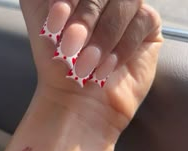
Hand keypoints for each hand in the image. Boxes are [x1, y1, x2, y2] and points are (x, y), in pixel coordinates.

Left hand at [20, 0, 162, 138]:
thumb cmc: (59, 67)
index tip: (55, 23)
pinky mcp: (146, 27)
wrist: (79, 103)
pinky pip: (143, 21)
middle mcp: (103, 0)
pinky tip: (107, 68)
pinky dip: (122, 47)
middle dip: (85, 19)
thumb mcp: (41, 25)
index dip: (71, 0)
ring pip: (126, 2)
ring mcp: (126, 11)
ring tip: (87, 65)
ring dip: (103, 37)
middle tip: (70, 48)